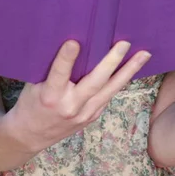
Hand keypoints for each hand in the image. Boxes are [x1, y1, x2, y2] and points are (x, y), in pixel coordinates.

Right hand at [8, 40, 150, 153]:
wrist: (30, 135)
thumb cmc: (31, 102)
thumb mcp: (33, 83)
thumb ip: (51, 67)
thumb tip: (70, 40)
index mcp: (49, 96)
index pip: (59, 74)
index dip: (66, 58)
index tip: (74, 42)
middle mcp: (69, 106)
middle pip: (94, 82)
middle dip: (111, 61)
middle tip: (124, 43)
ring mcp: (83, 114)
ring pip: (110, 90)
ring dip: (128, 71)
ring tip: (144, 55)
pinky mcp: (92, 117)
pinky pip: (109, 95)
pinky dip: (121, 81)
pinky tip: (133, 68)